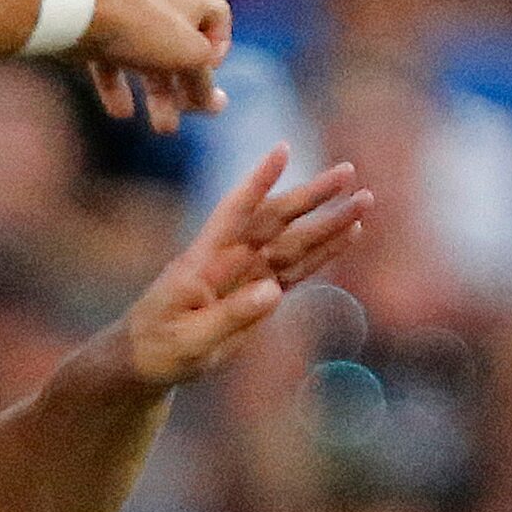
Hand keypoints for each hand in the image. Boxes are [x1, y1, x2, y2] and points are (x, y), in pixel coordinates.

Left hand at [77, 0, 230, 132]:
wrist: (80, 15)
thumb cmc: (144, 29)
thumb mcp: (189, 58)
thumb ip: (204, 80)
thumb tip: (214, 102)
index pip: (219, 20)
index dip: (219, 48)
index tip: (209, 72)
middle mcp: (164, 1)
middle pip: (183, 47)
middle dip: (188, 86)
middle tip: (191, 113)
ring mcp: (129, 15)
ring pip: (150, 59)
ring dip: (159, 96)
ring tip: (164, 129)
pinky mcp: (98, 31)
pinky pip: (115, 61)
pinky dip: (120, 87)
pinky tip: (121, 113)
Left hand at [119, 146, 370, 387]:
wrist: (147, 361)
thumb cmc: (158, 348)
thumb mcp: (189, 340)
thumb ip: (230, 316)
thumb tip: (274, 291)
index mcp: (204, 261)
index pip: (234, 212)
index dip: (257, 182)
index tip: (282, 150)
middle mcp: (229, 260)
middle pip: (275, 220)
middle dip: (311, 196)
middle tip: (348, 172)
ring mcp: (248, 275)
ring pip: (294, 242)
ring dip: (329, 222)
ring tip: (365, 199)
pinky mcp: (261, 294)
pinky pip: (298, 269)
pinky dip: (325, 252)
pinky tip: (351, 234)